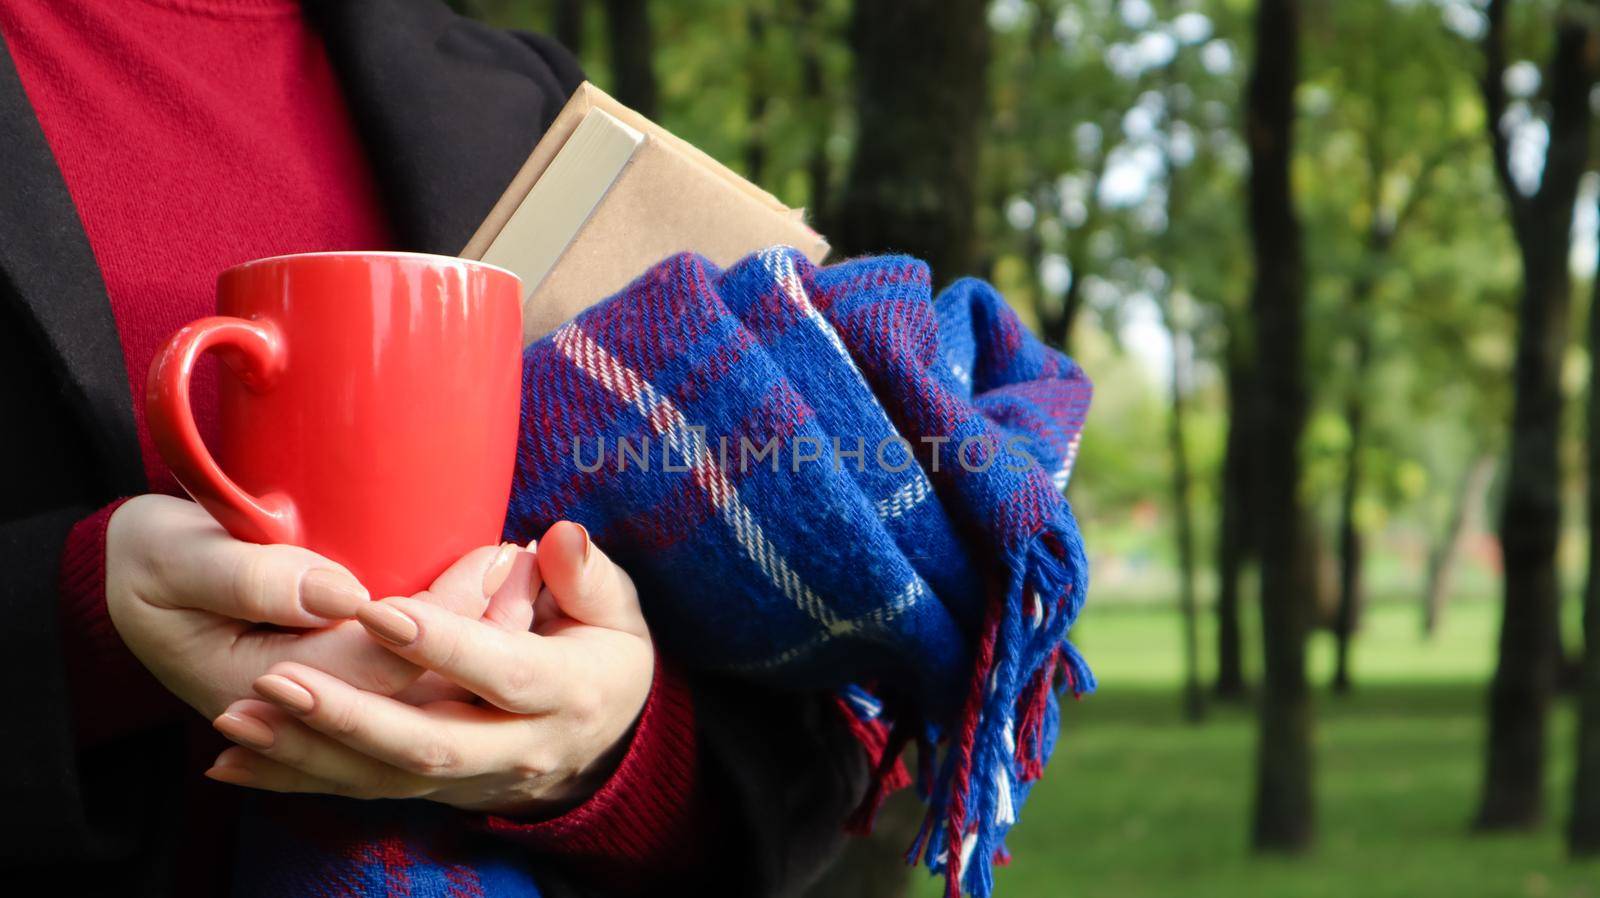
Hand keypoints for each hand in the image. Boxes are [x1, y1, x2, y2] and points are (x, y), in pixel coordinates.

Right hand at [106, 494, 522, 718]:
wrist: (133, 579)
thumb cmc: (148, 557)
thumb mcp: (172, 554)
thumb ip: (248, 574)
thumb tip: (340, 594)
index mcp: (257, 691)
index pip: (374, 664)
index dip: (440, 617)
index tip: (491, 557)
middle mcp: (300, 716)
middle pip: (413, 688)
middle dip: (482, 630)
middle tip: (527, 563)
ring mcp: (321, 709)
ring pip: (424, 695)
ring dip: (482, 642)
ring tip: (529, 579)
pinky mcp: (339, 691)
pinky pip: (415, 686)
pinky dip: (461, 650)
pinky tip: (506, 607)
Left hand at [205, 521, 655, 816]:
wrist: (605, 733)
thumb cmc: (603, 647)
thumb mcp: (615, 607)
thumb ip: (587, 573)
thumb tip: (559, 537)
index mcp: (564, 692)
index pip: (500, 671)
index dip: (441, 644)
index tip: (377, 610)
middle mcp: (516, 749)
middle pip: (429, 741)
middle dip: (349, 715)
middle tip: (278, 675)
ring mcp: (470, 779)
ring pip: (383, 777)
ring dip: (307, 752)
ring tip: (239, 718)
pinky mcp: (432, 790)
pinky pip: (359, 791)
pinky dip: (294, 780)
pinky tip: (231, 766)